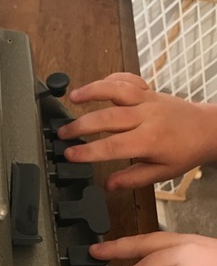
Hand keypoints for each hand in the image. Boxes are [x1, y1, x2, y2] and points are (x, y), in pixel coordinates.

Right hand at [58, 72, 216, 189]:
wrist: (207, 129)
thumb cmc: (185, 151)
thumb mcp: (161, 173)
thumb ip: (132, 179)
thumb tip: (108, 185)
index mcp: (149, 140)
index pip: (112, 146)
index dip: (87, 151)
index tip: (70, 154)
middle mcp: (146, 116)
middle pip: (107, 117)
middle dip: (80, 125)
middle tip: (63, 132)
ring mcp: (147, 100)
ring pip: (116, 90)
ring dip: (92, 91)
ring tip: (73, 97)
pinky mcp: (149, 90)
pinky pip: (128, 80)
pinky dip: (110, 79)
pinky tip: (96, 85)